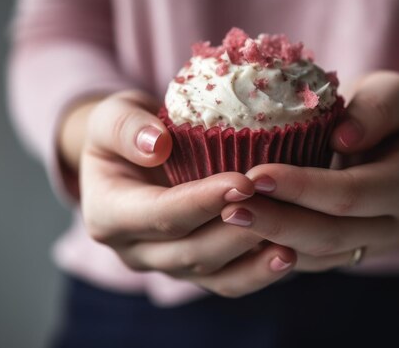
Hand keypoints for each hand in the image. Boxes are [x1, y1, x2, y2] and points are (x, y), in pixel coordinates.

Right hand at [63, 90, 295, 296]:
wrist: (133, 154)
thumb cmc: (126, 130)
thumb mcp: (111, 117)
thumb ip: (125, 128)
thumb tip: (156, 145)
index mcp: (107, 214)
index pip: (159, 215)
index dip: (202, 202)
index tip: (243, 182)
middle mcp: (134, 250)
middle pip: (190, 251)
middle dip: (236, 230)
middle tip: (278, 206)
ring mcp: (165, 265)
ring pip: (212, 274)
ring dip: (252, 258)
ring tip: (291, 239)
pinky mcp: (192, 270)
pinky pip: (226, 281)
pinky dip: (257, 273)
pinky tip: (287, 256)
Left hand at [219, 71, 398, 270]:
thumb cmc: (396, 116)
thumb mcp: (397, 94)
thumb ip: (378, 109)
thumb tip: (343, 137)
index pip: (353, 193)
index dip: (304, 188)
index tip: (257, 175)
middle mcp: (394, 225)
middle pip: (331, 234)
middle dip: (277, 223)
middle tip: (229, 208)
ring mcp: (372, 245)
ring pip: (317, 255)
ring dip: (270, 241)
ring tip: (228, 219)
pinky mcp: (349, 253)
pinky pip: (310, 261)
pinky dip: (274, 251)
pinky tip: (241, 236)